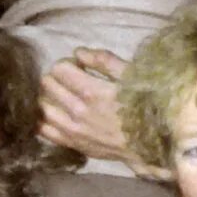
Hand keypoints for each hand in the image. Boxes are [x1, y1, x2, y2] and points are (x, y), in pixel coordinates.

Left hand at [40, 49, 140, 166]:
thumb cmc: (146, 106)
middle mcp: (78, 111)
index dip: (68, 63)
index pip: (60, 69)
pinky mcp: (73, 144)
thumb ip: (105, 61)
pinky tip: (56, 114)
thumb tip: (79, 52)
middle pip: (47, 85)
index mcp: (93, 92)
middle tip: (71, 80)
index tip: (79, 67)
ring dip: (49, 97)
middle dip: (57, 77)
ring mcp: (73, 130)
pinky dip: (45, 120)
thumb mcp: (133, 77)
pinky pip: (44, 130)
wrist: (153, 143)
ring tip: (63, 97)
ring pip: (42, 106)